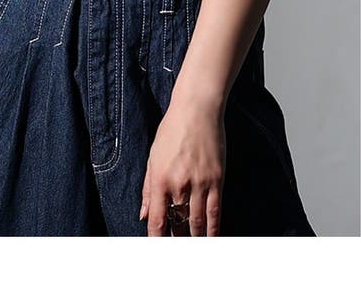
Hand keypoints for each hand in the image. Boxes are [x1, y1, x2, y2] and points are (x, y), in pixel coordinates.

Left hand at [139, 95, 225, 235]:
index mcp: (160, 179)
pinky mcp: (217, 179)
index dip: (157, 239)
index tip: (157, 249)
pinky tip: (211, 238)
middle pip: (178, 224)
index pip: (157, 220)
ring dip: (195, 238)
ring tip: (193, 247)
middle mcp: (179, 184)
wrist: (197, 109)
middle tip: (178, 249)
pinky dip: (213, 229)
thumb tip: (144, 214)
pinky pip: (215, 211)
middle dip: (178, 240)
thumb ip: (148, 188)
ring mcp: (200, 183)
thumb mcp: (153, 157)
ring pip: (198, 222)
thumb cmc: (172, 130)